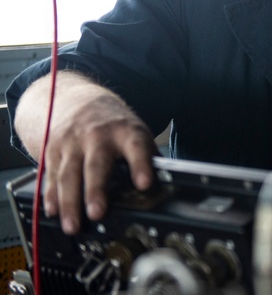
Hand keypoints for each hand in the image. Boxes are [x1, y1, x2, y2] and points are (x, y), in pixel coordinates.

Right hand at [21, 73, 156, 234]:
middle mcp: (98, 136)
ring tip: (73, 225)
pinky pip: (51, 176)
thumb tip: (164, 186)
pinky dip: (50, 196)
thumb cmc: (115, 125)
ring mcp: (73, 143)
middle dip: (96, 190)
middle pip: (96, 165)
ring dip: (69, 202)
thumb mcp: (136, 133)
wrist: (79, 102)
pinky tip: (53, 212)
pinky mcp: (53, 150)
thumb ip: (147, 157)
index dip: (141, 165)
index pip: (136, 147)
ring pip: (69, 174)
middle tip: (97, 213)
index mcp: (126, 131)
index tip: (145, 184)